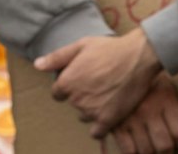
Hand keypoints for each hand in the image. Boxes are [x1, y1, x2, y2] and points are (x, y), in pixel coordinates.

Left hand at [36, 28, 164, 137]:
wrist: (140, 56)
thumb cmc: (112, 48)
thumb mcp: (82, 45)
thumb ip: (57, 57)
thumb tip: (37, 65)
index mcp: (66, 82)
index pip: (58, 93)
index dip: (70, 86)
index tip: (84, 79)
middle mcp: (76, 99)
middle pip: (74, 104)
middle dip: (84, 95)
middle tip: (100, 83)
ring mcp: (92, 111)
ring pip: (85, 116)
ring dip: (93, 108)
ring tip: (109, 94)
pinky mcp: (108, 119)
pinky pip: (97, 132)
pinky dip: (101, 126)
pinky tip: (109, 114)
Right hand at [105, 73, 177, 153]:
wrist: (116, 70)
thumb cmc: (147, 80)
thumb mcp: (166, 85)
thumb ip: (174, 104)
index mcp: (166, 99)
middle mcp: (149, 111)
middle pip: (165, 146)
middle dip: (167, 151)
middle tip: (166, 147)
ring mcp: (131, 120)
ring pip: (146, 151)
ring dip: (151, 152)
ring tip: (152, 146)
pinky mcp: (115, 126)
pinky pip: (128, 151)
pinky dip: (134, 152)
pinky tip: (137, 146)